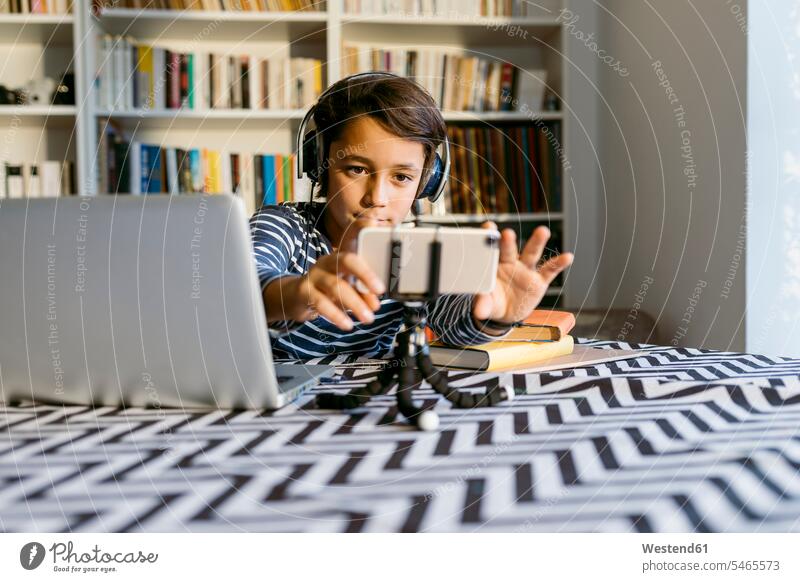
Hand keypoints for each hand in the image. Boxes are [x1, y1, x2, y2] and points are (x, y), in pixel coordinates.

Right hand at [269, 218, 384, 330]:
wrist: (295, 298)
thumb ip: (361, 292)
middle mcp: (326, 262)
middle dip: (365, 276)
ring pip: (335, 286)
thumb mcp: (345, 286)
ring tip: (368, 318)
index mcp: (339, 257)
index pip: (354, 250)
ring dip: (354, 303)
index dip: (366, 256)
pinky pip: (321, 302)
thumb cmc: (325, 290)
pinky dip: (336, 315)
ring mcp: (313, 275)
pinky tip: (347, 324)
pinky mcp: (303, 291)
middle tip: (379, 296)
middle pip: (346, 261)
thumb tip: (375, 303)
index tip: (380, 270)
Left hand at [472, 223, 573, 324]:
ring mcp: (526, 270)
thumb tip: (478, 312)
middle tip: (507, 233)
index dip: (489, 236)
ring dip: (537, 242)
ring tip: (543, 231)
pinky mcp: (539, 281)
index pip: (490, 248)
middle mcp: (510, 262)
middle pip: (509, 248)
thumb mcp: (486, 304)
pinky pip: (550, 270)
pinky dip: (559, 263)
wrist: (506, 313)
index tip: (488, 227)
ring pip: (531, 253)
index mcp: (494, 264)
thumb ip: (483, 304)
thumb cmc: (492, 302)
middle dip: (508, 241)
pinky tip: (567, 257)